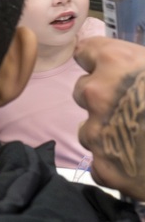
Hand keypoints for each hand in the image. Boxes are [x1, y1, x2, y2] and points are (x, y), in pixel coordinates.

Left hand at [73, 36, 144, 199]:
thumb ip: (139, 68)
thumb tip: (131, 73)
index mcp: (116, 61)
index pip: (85, 53)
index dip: (100, 64)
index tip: (110, 73)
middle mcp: (98, 92)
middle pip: (83, 91)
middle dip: (103, 100)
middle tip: (132, 111)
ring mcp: (98, 131)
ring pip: (88, 129)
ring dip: (107, 134)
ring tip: (139, 142)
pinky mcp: (105, 168)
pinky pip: (100, 164)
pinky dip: (116, 166)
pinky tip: (140, 167)